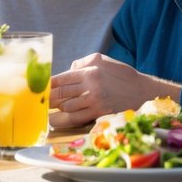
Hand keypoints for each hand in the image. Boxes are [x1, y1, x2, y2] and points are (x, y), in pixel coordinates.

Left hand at [49, 53, 181, 128]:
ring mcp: (95, 101)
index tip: (38, 89)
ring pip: (66, 107)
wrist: (143, 92)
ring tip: (45, 111)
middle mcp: (90, 86)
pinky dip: (63, 120)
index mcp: (90, 71)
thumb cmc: (122, 75)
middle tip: (37, 102)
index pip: (60, 79)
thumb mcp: (103, 60)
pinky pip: (75, 119)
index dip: (46, 85)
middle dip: (47, 99)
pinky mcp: (100, 114)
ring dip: (55, 110)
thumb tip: (67, 70)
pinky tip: (54, 121)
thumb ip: (83, 63)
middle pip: (60, 94)